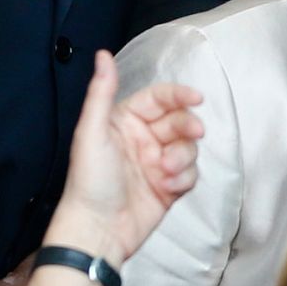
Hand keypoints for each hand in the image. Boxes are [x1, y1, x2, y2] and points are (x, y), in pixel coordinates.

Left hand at [45, 52, 202, 266]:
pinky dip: (184, 180)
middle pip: (180, 121)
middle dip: (188, 127)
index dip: (179, 95)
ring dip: (183, 158)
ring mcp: (157, 164)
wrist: (97, 231)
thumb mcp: (91, 132)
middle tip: (194, 135)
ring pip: (189, 148)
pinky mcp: (169, 188)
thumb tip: (103, 54)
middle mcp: (143, 139)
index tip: (197, 98)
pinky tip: (168, 189)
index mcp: (124, 121)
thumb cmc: (89, 181)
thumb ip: (101, 92)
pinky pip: (191, 174)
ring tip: (166, 173)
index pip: (159, 98)